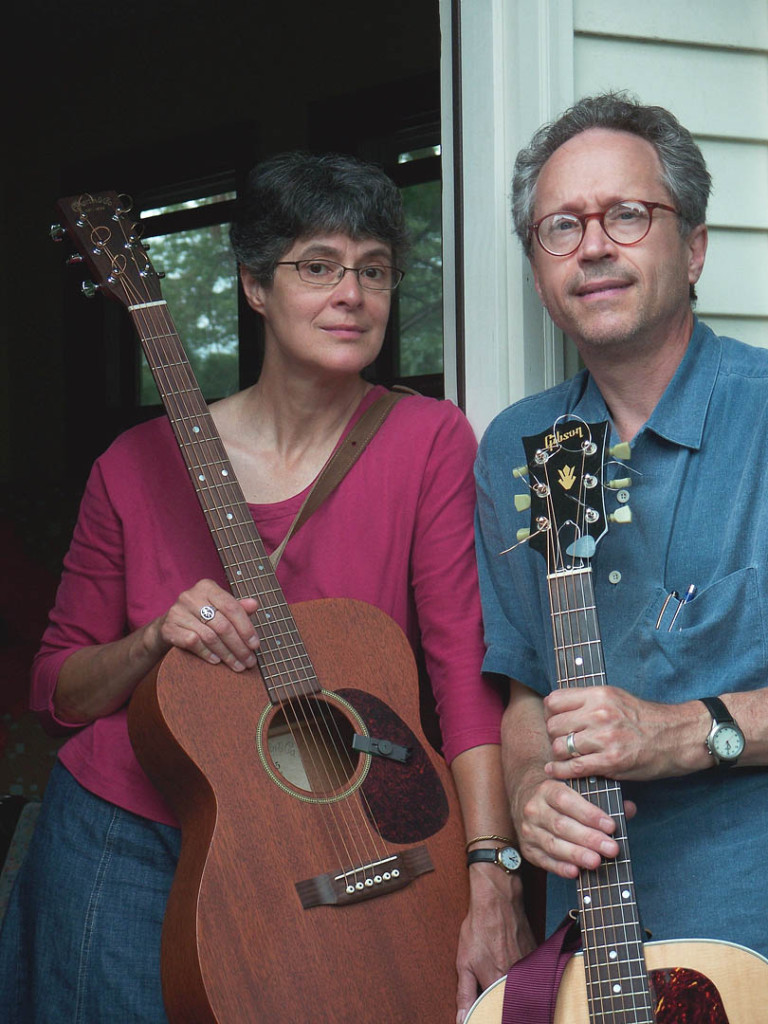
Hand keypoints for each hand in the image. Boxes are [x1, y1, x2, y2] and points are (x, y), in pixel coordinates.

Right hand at [158, 579, 259, 671]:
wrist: (169, 625)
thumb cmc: (201, 616)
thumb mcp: (220, 608)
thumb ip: (238, 607)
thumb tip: (254, 605)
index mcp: (207, 587)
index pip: (231, 607)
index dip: (246, 628)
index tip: (255, 645)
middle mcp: (190, 596)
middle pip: (222, 625)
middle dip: (239, 646)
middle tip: (249, 661)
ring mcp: (177, 612)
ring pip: (210, 637)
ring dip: (227, 654)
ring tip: (238, 665)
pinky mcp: (169, 628)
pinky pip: (193, 643)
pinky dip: (208, 653)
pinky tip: (217, 660)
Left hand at [455, 864, 535, 1023]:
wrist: (497, 898)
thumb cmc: (479, 927)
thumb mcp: (465, 961)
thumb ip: (465, 993)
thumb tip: (463, 1019)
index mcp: (497, 982)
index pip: (496, 1012)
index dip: (491, 1013)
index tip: (487, 1010)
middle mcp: (517, 977)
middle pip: (512, 1000)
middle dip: (503, 1001)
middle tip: (493, 987)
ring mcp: (530, 965)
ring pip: (523, 987)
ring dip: (513, 987)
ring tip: (502, 972)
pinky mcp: (536, 955)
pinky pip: (531, 973)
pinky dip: (523, 974)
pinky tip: (514, 964)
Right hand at [512, 771, 636, 879]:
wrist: (524, 800)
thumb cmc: (559, 797)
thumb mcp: (575, 789)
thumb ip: (602, 798)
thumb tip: (629, 808)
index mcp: (547, 789)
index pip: (566, 800)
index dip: (589, 814)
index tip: (611, 826)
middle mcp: (534, 809)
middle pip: (562, 825)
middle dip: (589, 838)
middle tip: (611, 848)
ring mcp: (529, 830)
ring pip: (553, 844)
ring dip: (576, 854)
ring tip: (597, 861)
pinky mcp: (528, 850)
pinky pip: (544, 861)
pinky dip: (560, 868)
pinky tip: (576, 872)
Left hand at [543, 685, 687, 781]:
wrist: (677, 737)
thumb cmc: (645, 719)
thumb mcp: (616, 697)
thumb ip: (588, 701)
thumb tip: (557, 708)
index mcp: (599, 694)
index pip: (554, 701)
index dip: (550, 713)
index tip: (556, 721)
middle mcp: (599, 714)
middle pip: (553, 725)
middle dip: (553, 735)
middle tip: (561, 741)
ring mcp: (605, 738)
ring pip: (560, 746)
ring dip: (559, 754)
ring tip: (566, 756)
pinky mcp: (611, 761)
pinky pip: (574, 767)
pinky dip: (562, 771)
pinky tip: (558, 770)